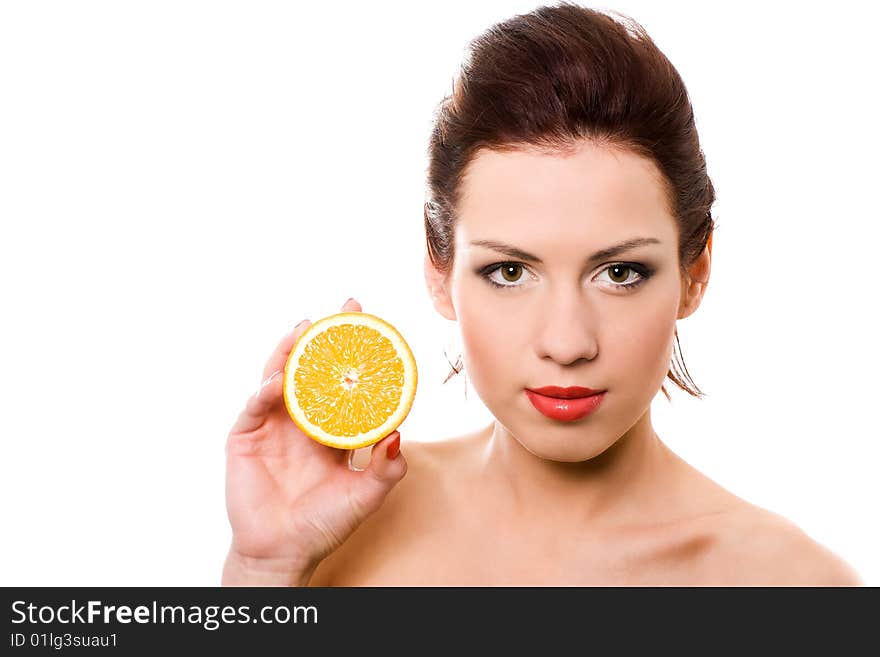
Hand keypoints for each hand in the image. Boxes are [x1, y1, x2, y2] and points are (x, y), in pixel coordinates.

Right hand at [223, 298, 406, 584]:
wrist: (282, 553)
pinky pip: (255, 407)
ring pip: (281, 376)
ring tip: (307, 328)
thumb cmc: (323, 524)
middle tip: (346, 308)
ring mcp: (272, 425)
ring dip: (292, 351)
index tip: (376, 326)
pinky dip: (265, 391)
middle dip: (328, 337)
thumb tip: (399, 434)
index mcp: (331, 428)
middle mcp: (302, 419)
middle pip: (313, 368)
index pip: (346, 382)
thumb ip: (385, 470)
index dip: (359, 354)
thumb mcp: (364, 497)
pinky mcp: (245, 437)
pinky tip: (278, 382)